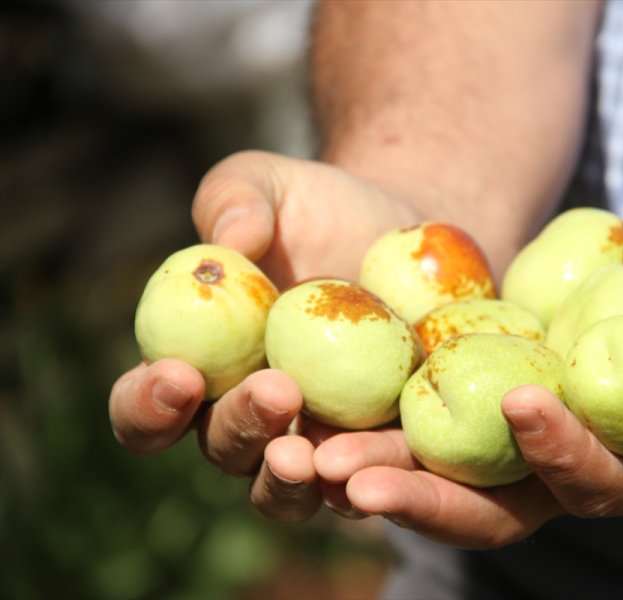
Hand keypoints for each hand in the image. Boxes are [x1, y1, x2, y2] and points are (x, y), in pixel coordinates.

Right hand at [109, 151, 418, 520]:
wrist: (399, 235)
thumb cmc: (316, 208)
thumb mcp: (270, 184)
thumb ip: (235, 200)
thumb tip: (228, 242)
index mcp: (196, 366)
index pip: (146, 406)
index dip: (147, 404)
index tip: (177, 374)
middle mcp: (245, 416)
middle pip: (223, 449)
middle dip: (240, 427)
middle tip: (275, 389)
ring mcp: (310, 441)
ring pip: (286, 488)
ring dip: (293, 479)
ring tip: (315, 454)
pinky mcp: (373, 448)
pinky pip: (366, 479)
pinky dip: (370, 478)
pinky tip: (383, 463)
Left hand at [307, 263, 622, 548]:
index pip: (593, 481)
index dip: (561, 450)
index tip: (522, 402)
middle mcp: (568, 477)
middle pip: (494, 505)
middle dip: (426, 496)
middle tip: (353, 480)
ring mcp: (523, 449)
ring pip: (446, 473)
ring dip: (381, 467)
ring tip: (312, 456)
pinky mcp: (492, 409)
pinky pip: (434, 423)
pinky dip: (382, 423)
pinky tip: (322, 409)